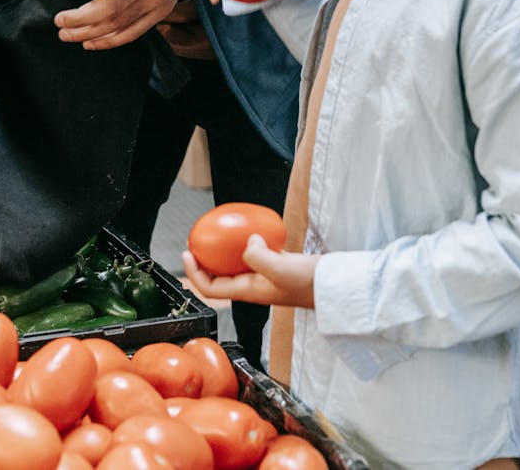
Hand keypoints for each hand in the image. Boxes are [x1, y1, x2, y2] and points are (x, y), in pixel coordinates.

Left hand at [182, 235, 316, 307]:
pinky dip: (247, 243)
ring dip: (224, 252)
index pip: (211, 288)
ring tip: (219, 233)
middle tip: (198, 239)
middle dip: (205, 260)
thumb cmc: (308, 283)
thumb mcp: (280, 269)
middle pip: (219, 276)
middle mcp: (253, 285)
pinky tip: (252, 228)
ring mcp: (265, 276)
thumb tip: (247, 241)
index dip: (194, 273)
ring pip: (236, 264)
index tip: (186, 254)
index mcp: (248, 291)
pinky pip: (254, 254)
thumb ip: (259, 257)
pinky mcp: (277, 266)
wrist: (334, 286)